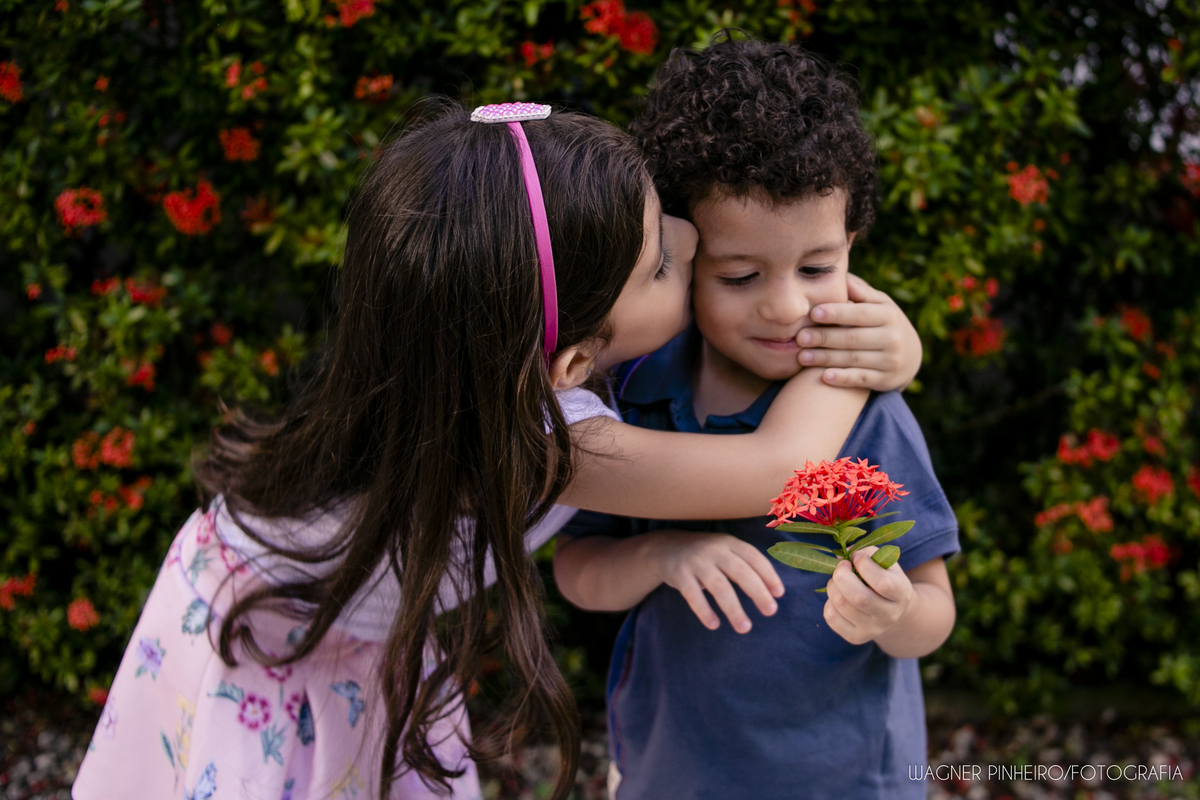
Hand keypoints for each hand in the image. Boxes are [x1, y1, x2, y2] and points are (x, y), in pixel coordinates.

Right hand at [650, 531, 783, 632]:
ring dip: (734, 609)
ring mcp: (696, 561)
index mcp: (729, 543)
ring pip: (719, 586)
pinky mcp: (679, 574)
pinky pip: (693, 595)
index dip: (769, 575)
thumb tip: (771, 592)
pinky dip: (704, 611)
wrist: (665, 548)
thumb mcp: (724, 550)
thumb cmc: (704, 555)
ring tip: (744, 627)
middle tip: (770, 611)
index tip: (779, 594)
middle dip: (757, 592)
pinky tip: (714, 625)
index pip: (754, 557)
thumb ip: (744, 564)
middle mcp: (714, 549)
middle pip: (740, 572)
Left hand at [797, 274, 921, 390]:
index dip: (837, 313)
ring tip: (801, 357)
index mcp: (888, 314)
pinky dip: (843, 379)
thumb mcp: (880, 304)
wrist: (911, 356)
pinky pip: (861, 379)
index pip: (859, 313)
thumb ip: (860, 292)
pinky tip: (824, 377)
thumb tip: (839, 273)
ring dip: (825, 359)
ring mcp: (890, 361)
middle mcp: (892, 338)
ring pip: (853, 359)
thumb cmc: (884, 322)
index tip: (813, 313)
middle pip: (852, 338)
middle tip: (799, 337)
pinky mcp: (885, 380)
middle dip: (824, 337)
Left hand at [822, 546, 914, 644]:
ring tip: (838, 581)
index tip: (857, 558)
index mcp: (901, 593)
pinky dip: (829, 602)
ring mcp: (873, 629)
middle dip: (842, 576)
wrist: (892, 610)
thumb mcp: (884, 562)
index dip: (865, 567)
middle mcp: (890, 615)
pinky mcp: (856, 637)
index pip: (883, 583)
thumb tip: (841, 556)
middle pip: (859, 597)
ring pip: (842, 606)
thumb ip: (865, 554)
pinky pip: (832, 617)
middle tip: (841, 567)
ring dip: (833, 586)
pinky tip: (839, 597)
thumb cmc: (885, 578)